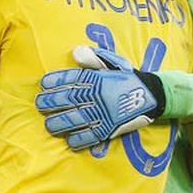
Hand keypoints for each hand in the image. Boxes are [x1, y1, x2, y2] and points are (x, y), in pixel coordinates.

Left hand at [35, 45, 165, 150]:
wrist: (153, 95)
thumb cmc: (128, 78)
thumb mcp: (113, 63)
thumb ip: (93, 59)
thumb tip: (75, 52)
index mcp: (97, 78)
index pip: (70, 78)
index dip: (54, 81)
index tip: (43, 84)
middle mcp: (97, 95)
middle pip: (67, 99)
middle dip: (50, 102)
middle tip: (39, 104)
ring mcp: (103, 113)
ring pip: (75, 120)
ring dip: (58, 123)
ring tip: (49, 125)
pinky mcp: (110, 128)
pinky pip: (90, 136)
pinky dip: (78, 139)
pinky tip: (68, 140)